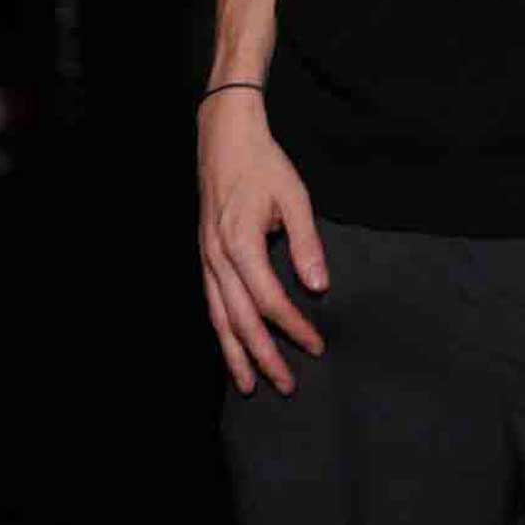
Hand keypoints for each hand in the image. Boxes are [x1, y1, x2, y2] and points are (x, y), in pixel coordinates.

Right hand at [197, 91, 329, 395]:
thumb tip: (320, 287)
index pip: (269, 300)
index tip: (316, 347)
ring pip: (218, 318)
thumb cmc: (263, 164)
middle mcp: (217, 257)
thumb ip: (306, 243)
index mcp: (241, 243)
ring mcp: (206, 259)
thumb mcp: (294, 197)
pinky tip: (232, 348)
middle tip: (286, 385)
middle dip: (263, 356)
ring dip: (235, 354)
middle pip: (240, 320)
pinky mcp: (204, 256)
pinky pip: (211, 303)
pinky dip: (221, 331)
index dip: (293, 327)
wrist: (224, 138)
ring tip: (250, 385)